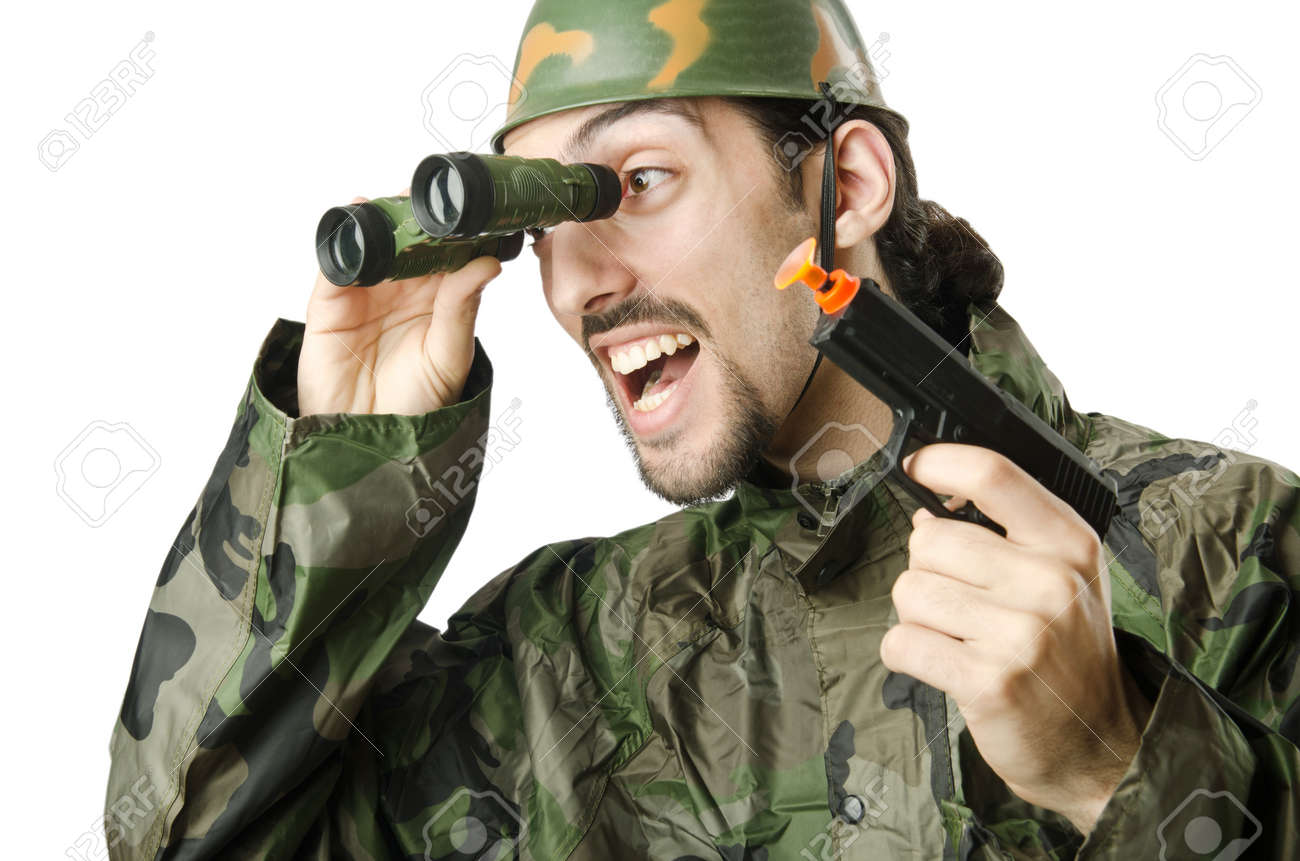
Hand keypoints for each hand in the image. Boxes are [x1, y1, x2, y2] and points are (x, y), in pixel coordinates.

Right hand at [298, 192, 503, 415]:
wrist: (369, 441)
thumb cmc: (417, 404)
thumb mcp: (449, 357)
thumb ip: (462, 309)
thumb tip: (488, 264)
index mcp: (438, 297)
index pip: (447, 250)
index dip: (455, 226)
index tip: (468, 202)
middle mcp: (401, 288)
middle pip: (407, 238)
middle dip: (415, 213)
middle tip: (428, 193)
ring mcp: (364, 293)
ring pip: (371, 243)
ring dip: (379, 219)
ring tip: (394, 201)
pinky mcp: (329, 304)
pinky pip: (335, 265)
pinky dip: (343, 242)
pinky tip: (357, 222)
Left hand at [880, 443, 1151, 833]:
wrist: (1100, 745)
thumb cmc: (1067, 654)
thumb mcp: (1060, 578)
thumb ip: (1001, 537)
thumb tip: (923, 514)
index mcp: (1068, 543)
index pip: (993, 475)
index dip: (938, 462)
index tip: (915, 467)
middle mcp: (1050, 581)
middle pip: (929, 540)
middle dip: (927, 573)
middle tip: (962, 608)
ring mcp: (1021, 633)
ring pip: (909, 591)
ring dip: (918, 618)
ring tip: (961, 640)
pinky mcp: (988, 681)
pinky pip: (901, 642)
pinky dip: (908, 655)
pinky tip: (945, 667)